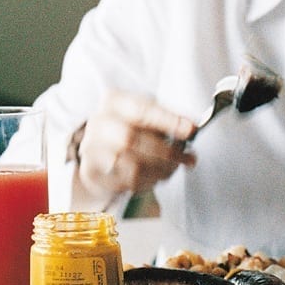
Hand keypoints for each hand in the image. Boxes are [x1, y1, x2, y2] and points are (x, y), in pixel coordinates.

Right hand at [77, 89, 196, 197]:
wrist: (102, 151)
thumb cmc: (131, 129)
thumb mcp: (149, 115)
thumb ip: (169, 119)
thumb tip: (191, 127)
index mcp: (114, 102)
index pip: (139, 110)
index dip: (167, 120)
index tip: (190, 130)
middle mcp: (99, 124)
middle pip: (131, 139)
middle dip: (167, 152)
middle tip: (188, 158)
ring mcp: (93, 150)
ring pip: (132, 165)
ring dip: (162, 170)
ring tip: (175, 167)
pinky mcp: (95, 174)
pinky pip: (129, 182)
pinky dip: (151, 181)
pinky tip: (158, 175)